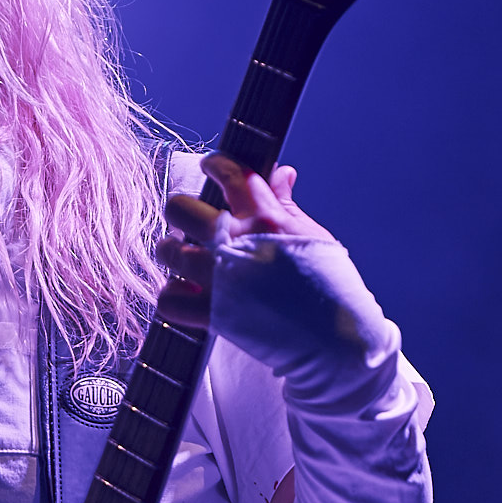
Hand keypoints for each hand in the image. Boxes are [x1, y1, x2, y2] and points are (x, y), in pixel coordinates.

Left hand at [159, 156, 334, 325]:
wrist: (333, 338)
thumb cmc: (329, 285)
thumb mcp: (312, 234)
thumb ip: (285, 203)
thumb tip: (281, 172)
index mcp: (266, 218)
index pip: (228, 173)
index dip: (215, 164)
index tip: (212, 167)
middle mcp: (237, 243)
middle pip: (180, 209)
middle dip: (182, 211)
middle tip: (190, 221)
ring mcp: (221, 279)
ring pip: (168, 252)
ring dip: (172, 253)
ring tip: (183, 258)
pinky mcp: (213, 314)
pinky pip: (169, 301)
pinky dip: (172, 298)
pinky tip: (185, 294)